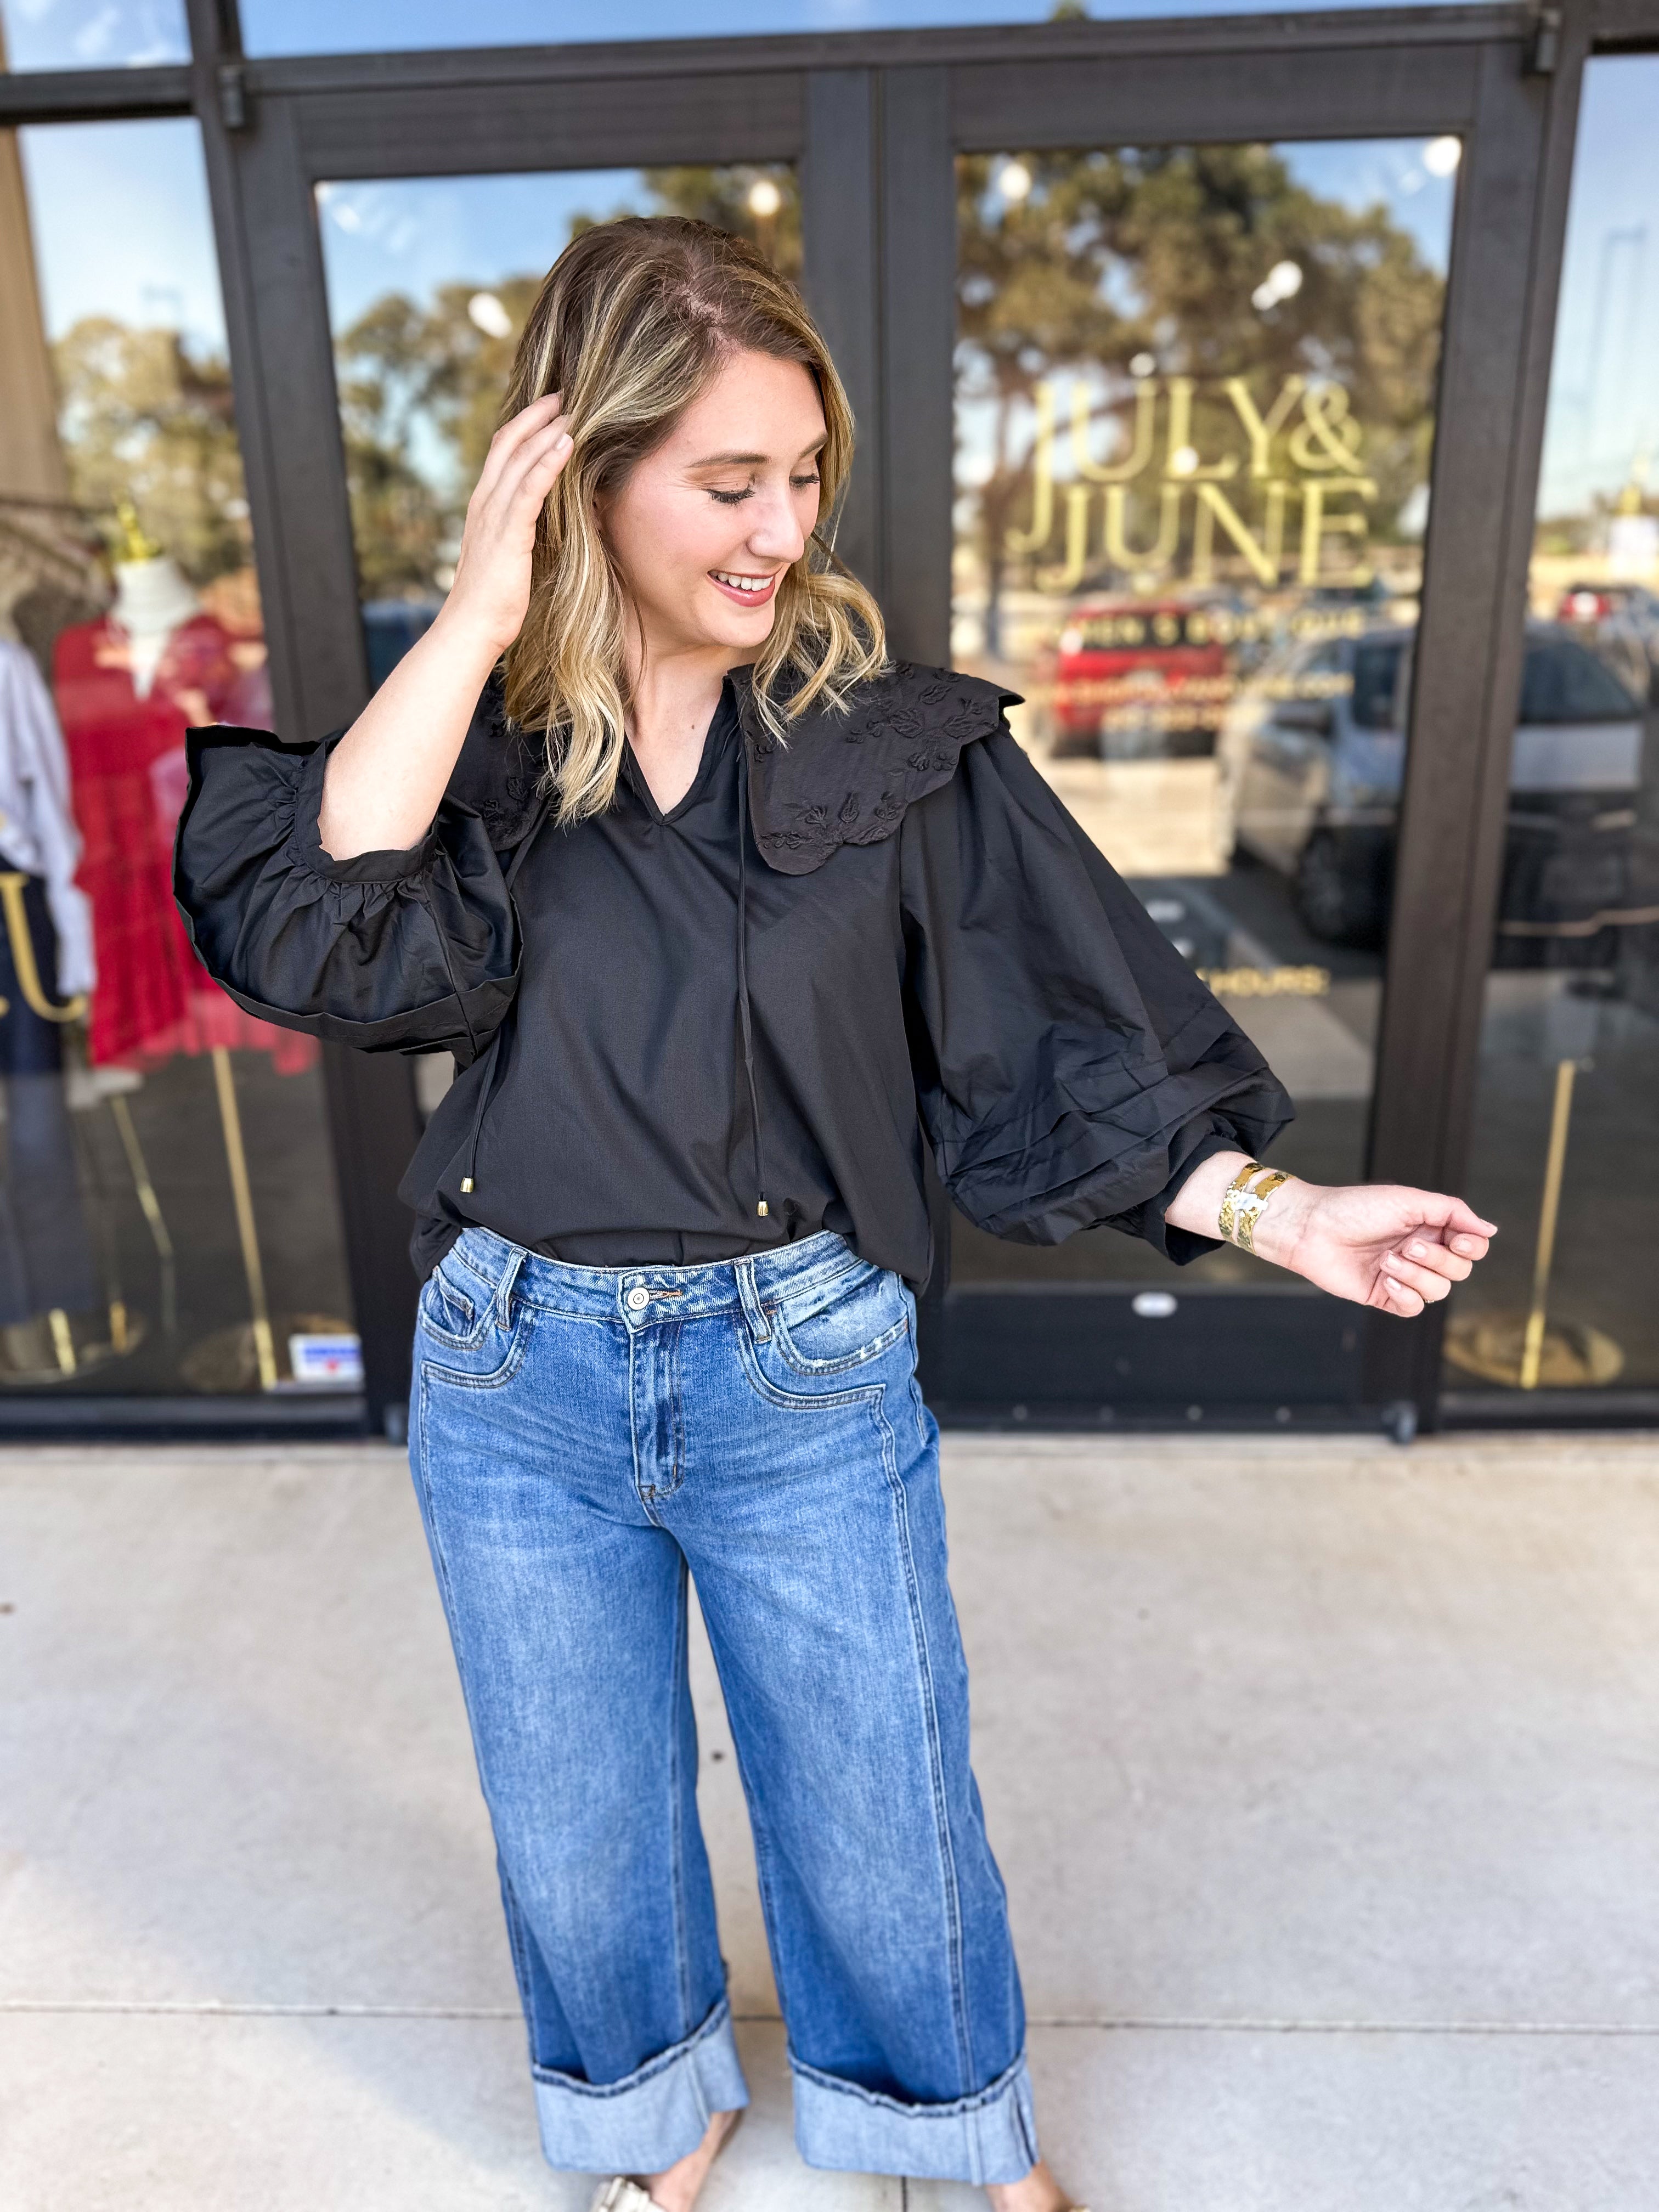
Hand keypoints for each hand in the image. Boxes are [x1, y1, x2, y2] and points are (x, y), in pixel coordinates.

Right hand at [445, 392, 573, 653]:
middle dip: (538, 414)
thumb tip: (546, 520)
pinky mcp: (508, 531)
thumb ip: (521, 529)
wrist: (471, 626)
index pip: (502, 450)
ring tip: (575, 409)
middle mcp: (485, 501)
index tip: (553, 407)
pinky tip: (567, 443)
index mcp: (484, 504)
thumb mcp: (509, 554)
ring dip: (548, 430)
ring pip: (521, 458)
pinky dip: (548, 461)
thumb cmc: (493, 599)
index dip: (526, 423)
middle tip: (567, 393)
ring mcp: (494, 514)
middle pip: (510, 441)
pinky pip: (530, 487)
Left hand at [1252, 1177, 1495, 1316]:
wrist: (1313, 1228)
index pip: (1471, 1246)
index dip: (1471, 1248)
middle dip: (1437, 1260)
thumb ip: (1452, 1212)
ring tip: (1387, 1260)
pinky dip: (1405, 1295)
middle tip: (1408, 1245)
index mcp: (1430, 1227)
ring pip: (1438, 1291)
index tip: (1455, 1240)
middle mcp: (1421, 1253)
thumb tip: (1490, 1230)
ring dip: (1416, 1276)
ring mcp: (1404, 1276)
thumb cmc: (1356, 1208)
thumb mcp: (1408, 1200)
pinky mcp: (1385, 1296)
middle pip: (1460, 1271)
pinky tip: (1385, 1279)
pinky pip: (1414, 1309)